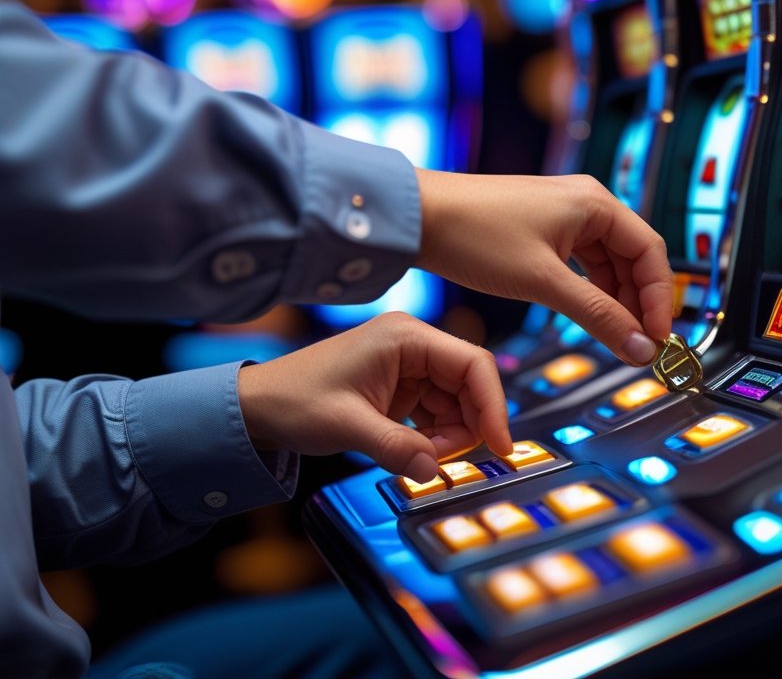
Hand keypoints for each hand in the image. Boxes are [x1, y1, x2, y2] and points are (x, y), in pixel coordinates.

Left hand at [236, 313, 511, 482]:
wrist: (257, 408)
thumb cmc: (294, 401)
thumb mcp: (348, 427)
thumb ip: (396, 448)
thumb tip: (433, 470)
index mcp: (405, 337)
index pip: (473, 364)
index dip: (493, 405)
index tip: (499, 445)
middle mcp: (412, 344)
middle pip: (469, 383)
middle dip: (468, 425)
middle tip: (444, 459)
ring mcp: (408, 365)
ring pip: (456, 401)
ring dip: (449, 434)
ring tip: (420, 456)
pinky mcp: (401, 386)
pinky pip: (437, 410)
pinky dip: (434, 435)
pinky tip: (415, 450)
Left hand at [415, 171, 672, 365]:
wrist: (418, 217)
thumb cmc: (475, 235)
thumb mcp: (543, 282)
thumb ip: (598, 316)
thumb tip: (641, 347)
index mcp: (595, 203)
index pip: (651, 252)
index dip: (660, 299)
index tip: (657, 339)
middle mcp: (586, 201)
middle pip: (634, 258)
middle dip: (639, 303)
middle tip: (639, 346)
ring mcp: (564, 213)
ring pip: (609, 262)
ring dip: (616, 300)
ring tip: (616, 338)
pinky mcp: (543, 226)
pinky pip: (583, 261)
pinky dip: (591, 291)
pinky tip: (588, 316)